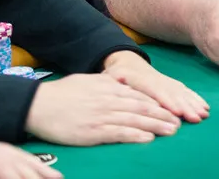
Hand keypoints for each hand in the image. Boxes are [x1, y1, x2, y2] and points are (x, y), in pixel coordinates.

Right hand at [24, 73, 181, 145]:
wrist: (38, 105)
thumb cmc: (61, 93)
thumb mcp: (87, 81)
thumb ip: (106, 81)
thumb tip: (120, 80)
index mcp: (108, 88)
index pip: (139, 95)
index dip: (157, 102)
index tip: (171, 108)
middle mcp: (109, 100)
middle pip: (142, 107)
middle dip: (163, 114)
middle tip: (180, 121)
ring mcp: (102, 115)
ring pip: (135, 119)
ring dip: (156, 125)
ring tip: (172, 130)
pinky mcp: (93, 131)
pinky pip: (119, 133)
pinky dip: (135, 135)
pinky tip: (148, 138)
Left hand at [103, 50, 209, 123]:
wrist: (126, 61)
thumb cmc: (115, 74)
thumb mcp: (109, 77)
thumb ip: (113, 82)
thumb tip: (118, 84)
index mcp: (141, 79)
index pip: (156, 91)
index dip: (167, 102)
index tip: (178, 112)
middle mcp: (157, 79)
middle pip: (173, 94)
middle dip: (186, 106)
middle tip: (197, 118)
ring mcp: (165, 81)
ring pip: (181, 92)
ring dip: (193, 103)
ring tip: (204, 114)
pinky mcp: (171, 84)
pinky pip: (184, 90)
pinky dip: (195, 98)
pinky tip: (204, 106)